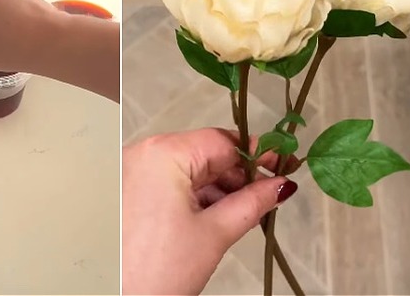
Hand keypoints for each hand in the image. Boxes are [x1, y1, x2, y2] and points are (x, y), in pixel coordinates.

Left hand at [122, 128, 297, 294]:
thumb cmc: (158, 269)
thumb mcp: (214, 233)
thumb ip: (253, 202)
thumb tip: (282, 184)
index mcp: (163, 153)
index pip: (222, 141)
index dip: (256, 155)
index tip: (283, 167)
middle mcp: (142, 153)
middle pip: (204, 154)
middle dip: (238, 175)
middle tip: (269, 196)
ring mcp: (131, 172)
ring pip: (187, 170)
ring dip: (218, 188)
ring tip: (246, 213)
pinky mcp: (127, 192)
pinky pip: (169, 184)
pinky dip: (194, 197)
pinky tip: (216, 216)